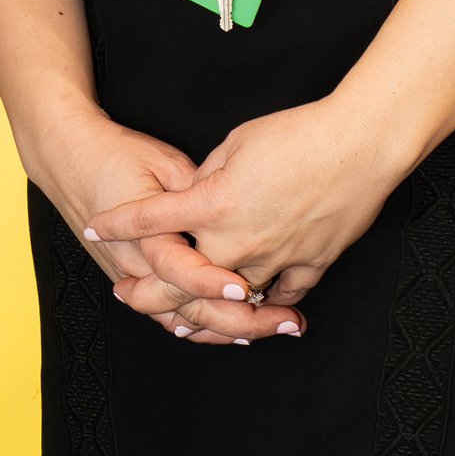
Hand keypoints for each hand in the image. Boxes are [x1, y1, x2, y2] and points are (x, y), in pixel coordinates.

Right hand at [30, 93, 302, 347]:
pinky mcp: (133, 283)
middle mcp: (135, 265)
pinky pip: (170, 319)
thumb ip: (200, 192)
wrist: (69, 159)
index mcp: (144, 234)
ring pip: (181, 323)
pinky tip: (236, 331)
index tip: (246, 288)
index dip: (213, 283)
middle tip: (283, 322)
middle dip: (239, 322)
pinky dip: (203, 329)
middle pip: (187, 310)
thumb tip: (242, 209)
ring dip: (226, 331)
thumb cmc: (117, 156)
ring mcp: (132, 279)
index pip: (179, 270)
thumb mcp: (165, 164)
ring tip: (271, 328)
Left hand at [87, 89, 404, 313]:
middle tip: (128, 297)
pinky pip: (280, 296)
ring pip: (230, 300)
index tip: (93, 225)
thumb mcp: (238, 142)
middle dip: (149, 294)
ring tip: (181, 321)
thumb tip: (198, 193)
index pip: (150, 218)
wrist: (361, 143)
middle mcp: (239, 239)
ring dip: (203, 313)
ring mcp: (276, 257)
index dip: (117, 222)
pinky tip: (249, 310)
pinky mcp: (310, 264)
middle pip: (182, 281)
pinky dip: (261, 306)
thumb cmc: (299, 133)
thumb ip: (209, 177)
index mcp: (214, 203)